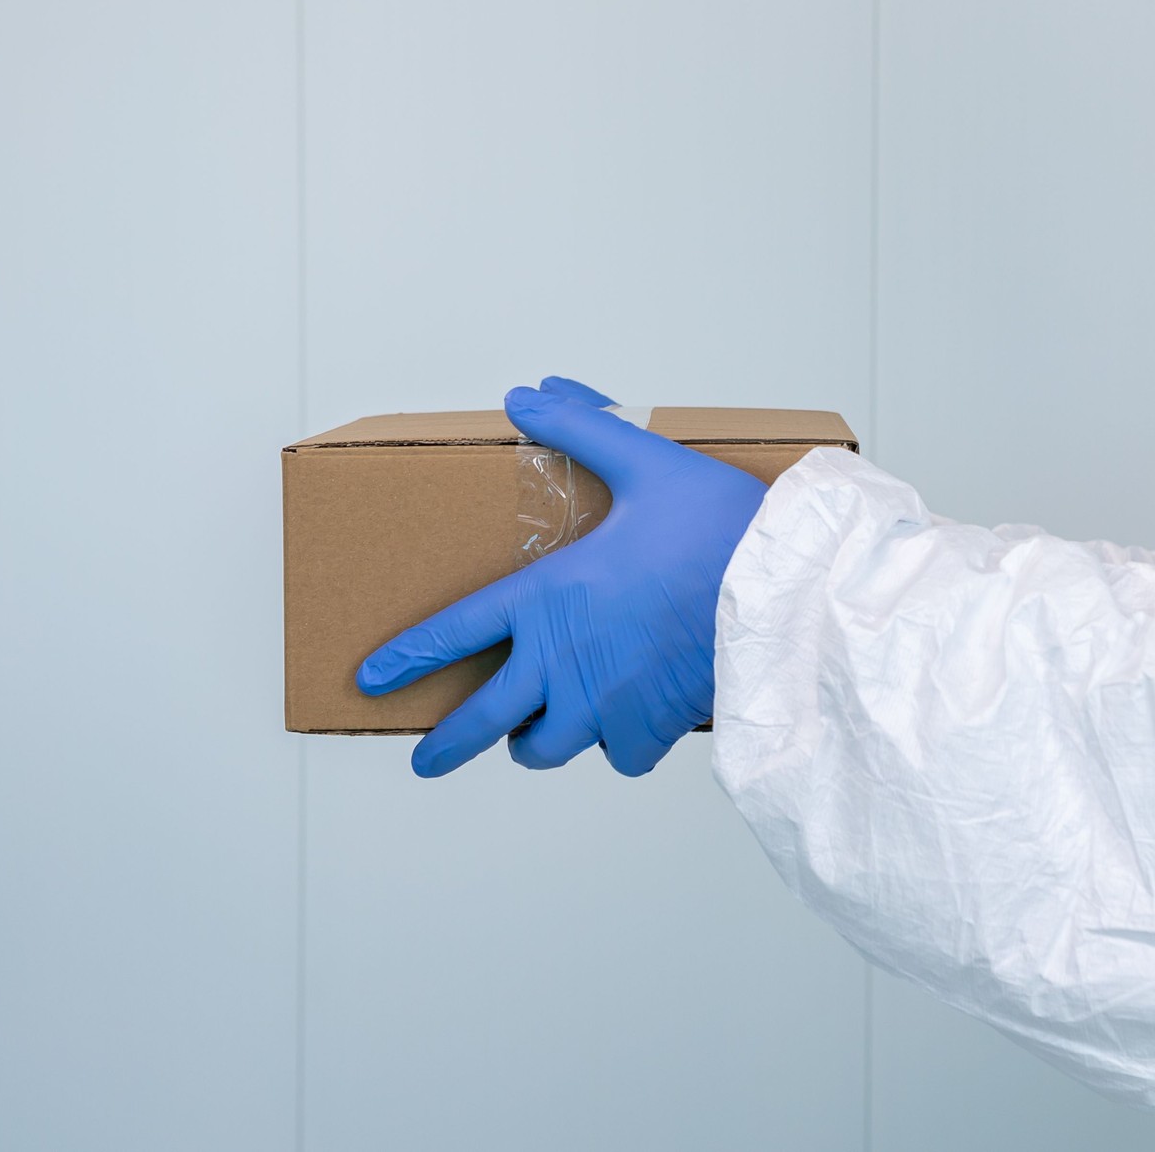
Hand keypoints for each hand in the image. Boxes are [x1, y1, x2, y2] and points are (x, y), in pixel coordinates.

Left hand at [355, 376, 767, 777]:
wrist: (782, 593)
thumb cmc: (717, 527)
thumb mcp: (648, 463)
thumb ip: (583, 429)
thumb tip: (530, 394)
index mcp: (548, 598)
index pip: (453, 633)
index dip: (407, 658)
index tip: (372, 680)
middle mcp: (563, 662)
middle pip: (482, 723)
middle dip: (446, 745)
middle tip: (426, 759)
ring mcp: (606, 704)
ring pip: (546, 748)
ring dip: (536, 742)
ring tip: (538, 734)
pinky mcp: (653, 728)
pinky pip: (619, 758)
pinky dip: (617, 747)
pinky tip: (625, 729)